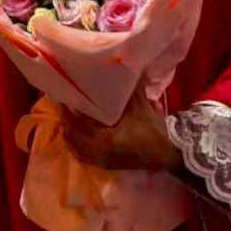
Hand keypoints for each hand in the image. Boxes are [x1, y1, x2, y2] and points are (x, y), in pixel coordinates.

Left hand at [61, 90, 179, 171]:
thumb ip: (131, 88)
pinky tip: (79, 135)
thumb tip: (129, 65)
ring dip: (71, 134)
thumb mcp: (140, 106)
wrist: (167, 154)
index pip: (76, 125)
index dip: (66, 112)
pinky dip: (78, 145)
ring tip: (70, 118)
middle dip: (66, 122)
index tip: (63, 99)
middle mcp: (99, 153)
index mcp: (105, 140)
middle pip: (71, 137)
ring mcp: (102, 162)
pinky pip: (83, 156)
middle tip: (65, 107)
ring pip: (75, 148)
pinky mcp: (106, 165)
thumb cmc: (153, 130)